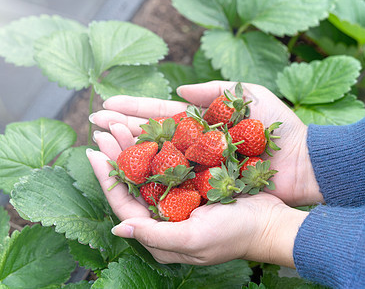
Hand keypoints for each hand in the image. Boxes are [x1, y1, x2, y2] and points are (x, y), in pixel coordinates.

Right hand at [89, 81, 322, 206]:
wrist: (302, 163)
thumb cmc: (278, 128)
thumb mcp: (248, 96)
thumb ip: (213, 92)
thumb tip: (178, 91)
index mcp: (200, 122)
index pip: (159, 113)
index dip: (132, 109)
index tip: (105, 104)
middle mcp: (194, 145)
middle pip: (151, 135)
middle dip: (122, 128)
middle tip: (95, 123)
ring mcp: (198, 167)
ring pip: (157, 158)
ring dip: (129, 150)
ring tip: (103, 143)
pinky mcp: (205, 187)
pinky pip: (173, 182)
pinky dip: (151, 177)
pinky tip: (129, 173)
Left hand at [89, 146, 307, 266]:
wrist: (271, 222)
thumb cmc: (234, 234)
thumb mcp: (193, 240)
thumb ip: (155, 236)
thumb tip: (118, 227)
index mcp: (160, 231)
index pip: (124, 203)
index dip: (107, 178)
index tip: (93, 152)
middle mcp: (166, 214)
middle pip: (134, 183)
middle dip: (119, 155)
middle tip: (105, 128)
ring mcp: (180, 197)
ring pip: (150, 169)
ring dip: (136, 147)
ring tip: (122, 123)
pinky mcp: (195, 183)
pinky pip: (171, 163)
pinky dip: (161, 146)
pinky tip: (152, 129)